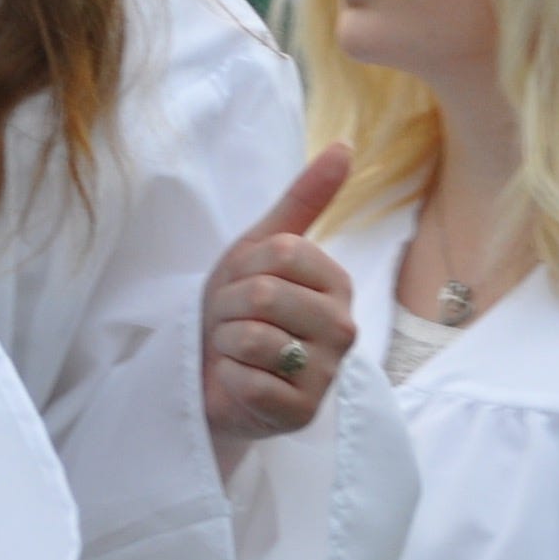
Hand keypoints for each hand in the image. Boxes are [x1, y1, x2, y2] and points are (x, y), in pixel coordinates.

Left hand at [204, 146, 358, 447]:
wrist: (213, 373)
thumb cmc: (239, 308)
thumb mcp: (260, 248)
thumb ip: (303, 200)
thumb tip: (345, 146)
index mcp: (336, 283)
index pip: (281, 253)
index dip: (242, 268)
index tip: (240, 285)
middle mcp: (343, 328)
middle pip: (264, 295)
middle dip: (226, 307)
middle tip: (231, 322)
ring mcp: (327, 374)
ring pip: (252, 338)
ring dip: (224, 343)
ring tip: (234, 351)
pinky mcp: (302, 413)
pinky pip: (249, 381)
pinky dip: (229, 378)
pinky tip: (240, 381)